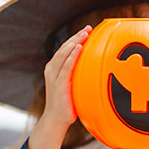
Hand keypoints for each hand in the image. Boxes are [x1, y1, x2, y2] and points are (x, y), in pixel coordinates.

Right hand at [26, 25, 91, 148]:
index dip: (75, 38)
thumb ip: (78, 76)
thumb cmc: (66, 105)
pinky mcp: (59, 84)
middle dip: (77, 37)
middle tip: (89, 28)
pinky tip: (80, 47)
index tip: (87, 31)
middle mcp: (52, 70)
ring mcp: (54, 76)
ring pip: (64, 54)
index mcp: (54, 69)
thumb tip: (96, 71)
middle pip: (65, 48)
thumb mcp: (72, 87)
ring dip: (75, 42)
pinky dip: (72, 55)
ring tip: (85, 33)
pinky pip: (66, 66)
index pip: (65, 49)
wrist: (56, 120)